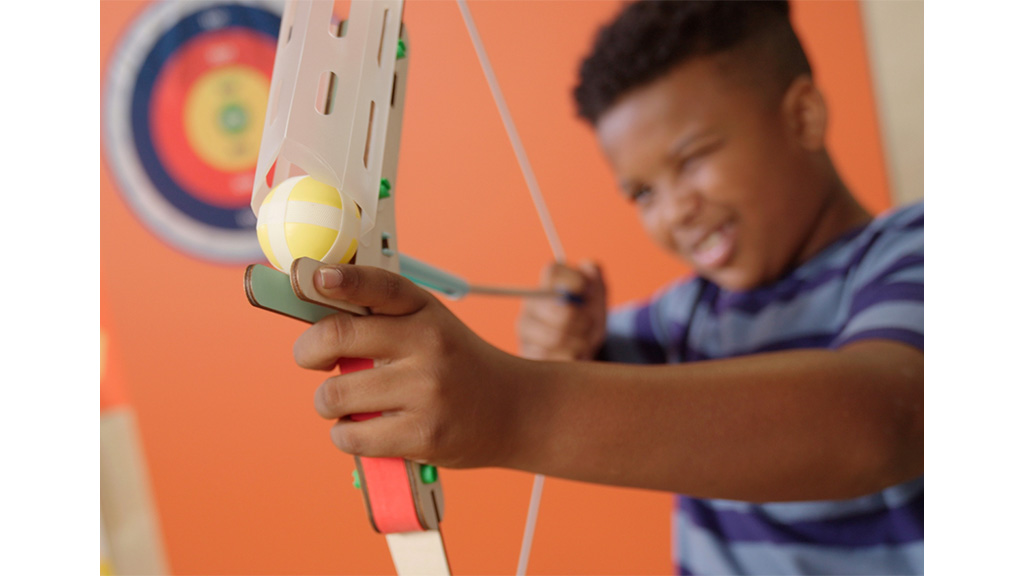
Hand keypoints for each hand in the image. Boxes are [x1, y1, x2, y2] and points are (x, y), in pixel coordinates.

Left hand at [293, 264, 524, 467]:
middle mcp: (427, 344)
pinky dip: (346, 435)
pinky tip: (366, 430)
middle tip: (312, 359)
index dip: (343, 279)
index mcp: (424, 311)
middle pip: (337, 338)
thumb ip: (382, 321)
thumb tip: (315, 326)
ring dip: (328, 403)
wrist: (514, 410)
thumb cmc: (457, 366)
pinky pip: (351, 436)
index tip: (316, 277)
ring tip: (350, 404)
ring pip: (334, 395)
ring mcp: (426, 390)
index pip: (379, 286)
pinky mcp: (424, 434)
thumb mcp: (430, 327)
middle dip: (308, 352)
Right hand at [516, 260, 606, 360]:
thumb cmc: (587, 319)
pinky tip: (572, 354)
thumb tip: (587, 268)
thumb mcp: (597, 298)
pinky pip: (553, 357)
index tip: (587, 291)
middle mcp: (530, 304)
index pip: (552, 272)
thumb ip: (595, 278)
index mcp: (546, 284)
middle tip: (589, 324)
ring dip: (579, 343)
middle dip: (581, 320)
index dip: (573, 281)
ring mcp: (525, 330)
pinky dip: (571, 358)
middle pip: (556, 309)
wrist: (580, 352)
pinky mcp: (527, 353)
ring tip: (583, 341)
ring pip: (555, 337)